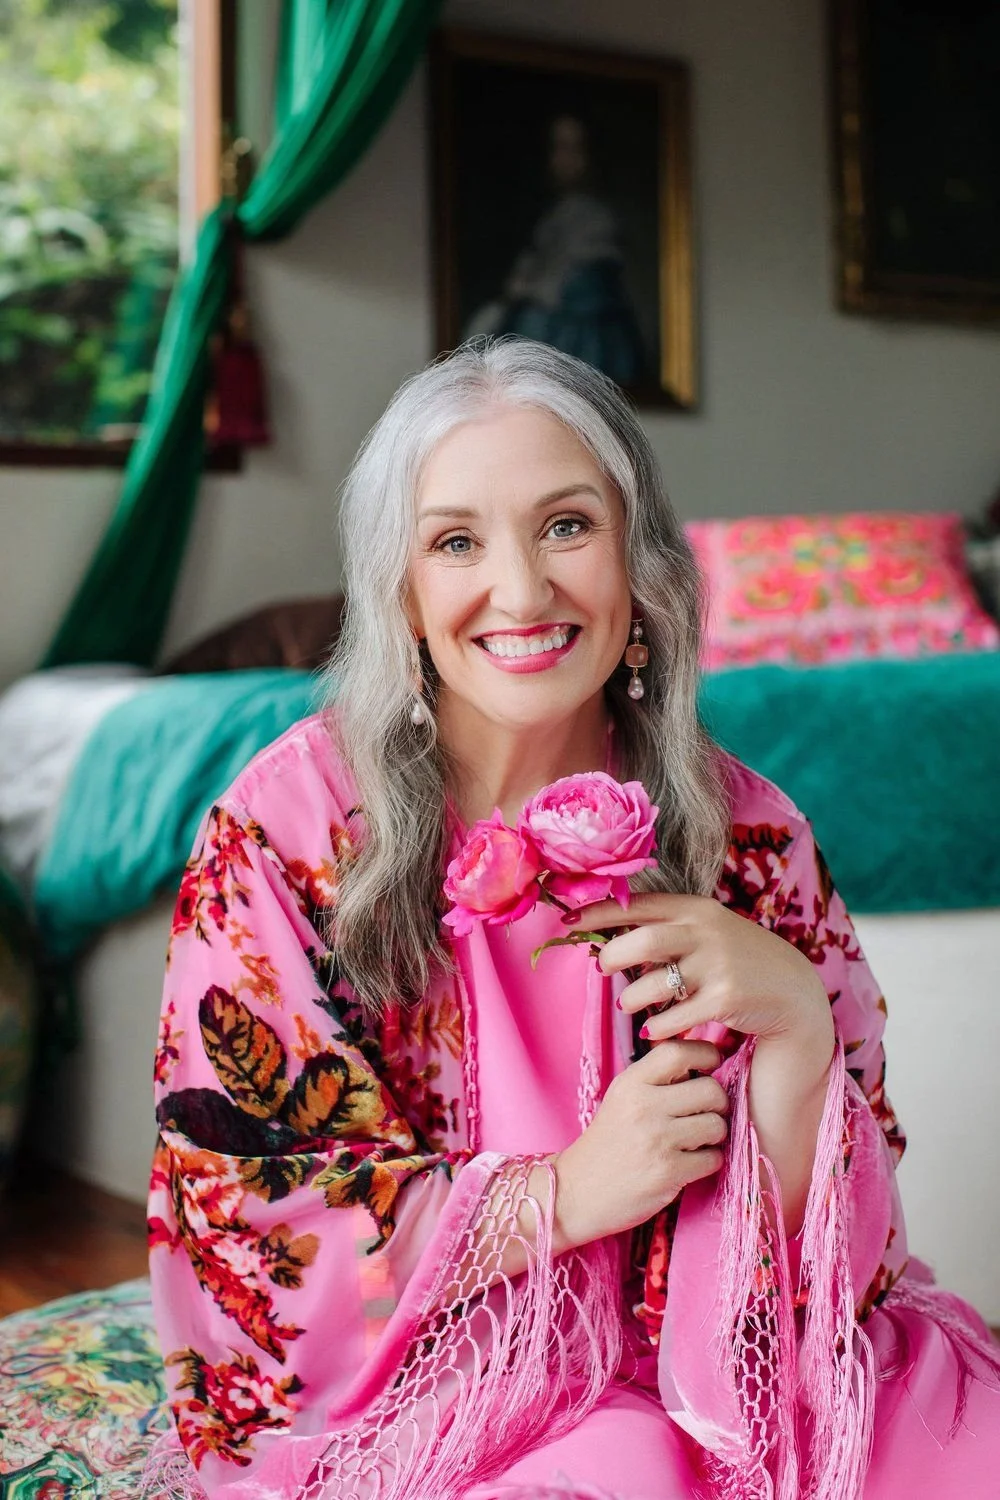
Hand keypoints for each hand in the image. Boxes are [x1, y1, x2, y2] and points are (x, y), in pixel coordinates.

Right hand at [552, 1038, 727, 1248]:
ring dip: (714, 1135)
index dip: (705, 1054)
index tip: (711, 1065)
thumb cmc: (606, 1144)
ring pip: (717, 1125)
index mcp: (630, 1083)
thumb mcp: (621, 1099)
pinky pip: (714, 1158)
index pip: (679, 1051)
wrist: (575, 1192)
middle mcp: (643, 1106)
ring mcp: (657, 1140)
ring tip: (696, 1140)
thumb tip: (702, 1063)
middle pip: (711, 1089)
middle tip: (705, 1112)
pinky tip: (689, 1163)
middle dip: (717, 1103)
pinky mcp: (668, 1172)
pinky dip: (708, 1162)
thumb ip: (656, 1080)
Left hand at [576, 892, 833, 1057]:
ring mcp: (717, 965)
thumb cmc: (736, 959)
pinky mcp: (725, 999)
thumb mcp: (706, 931)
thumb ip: (666, 927)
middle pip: (641, 940)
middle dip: (612, 956)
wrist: (791, 990)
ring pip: (653, 984)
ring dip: (632, 999)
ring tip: (630, 1005)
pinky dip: (658, 1027)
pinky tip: (655, 1031)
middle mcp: (705, 931)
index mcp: (695, 908)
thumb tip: (607, 932)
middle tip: (602, 969)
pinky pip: (674, 1017)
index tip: (568, 919)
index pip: (637, 904)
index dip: (599, 911)